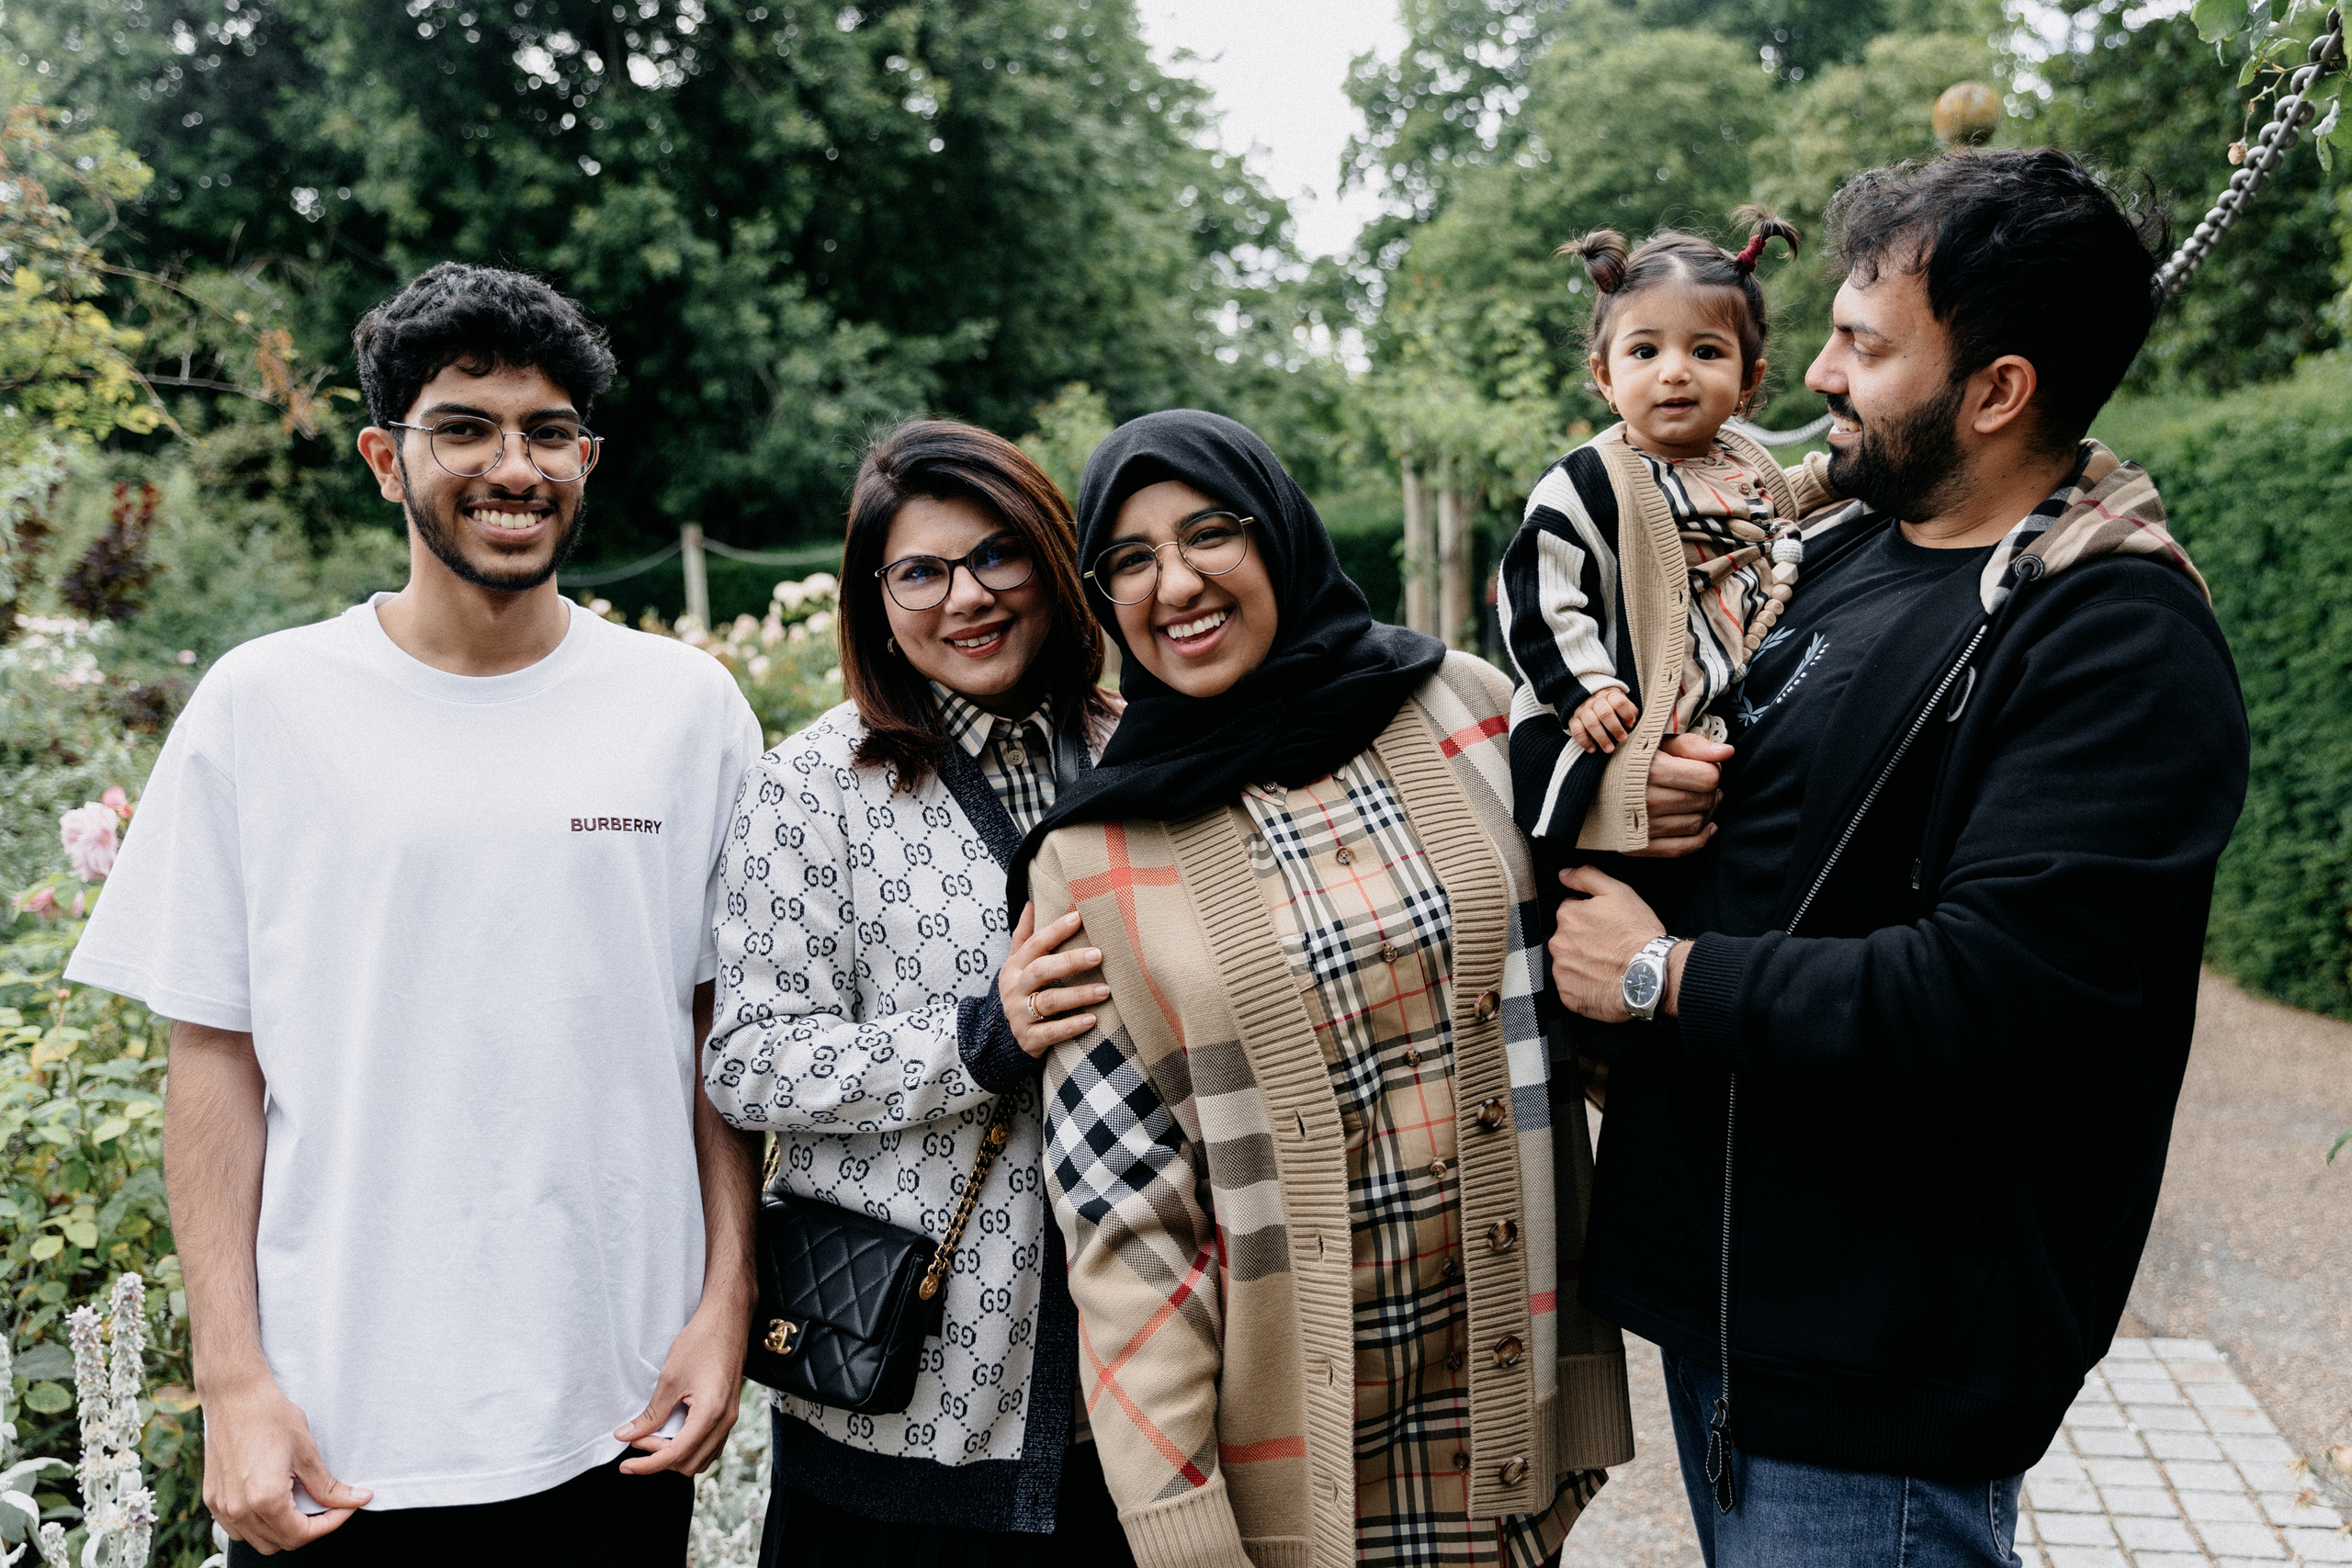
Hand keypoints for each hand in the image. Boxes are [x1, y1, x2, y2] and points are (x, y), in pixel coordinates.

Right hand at [200, 1370, 370, 1552]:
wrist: (235, 1396)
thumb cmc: (271, 1417)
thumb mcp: (308, 1452)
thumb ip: (330, 1487)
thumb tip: (357, 1500)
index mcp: (265, 1499)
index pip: (301, 1535)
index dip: (330, 1524)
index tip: (345, 1508)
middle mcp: (238, 1509)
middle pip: (280, 1543)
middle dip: (308, 1530)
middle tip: (327, 1506)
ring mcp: (222, 1507)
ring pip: (257, 1541)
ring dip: (282, 1531)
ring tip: (300, 1505)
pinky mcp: (212, 1499)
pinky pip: (236, 1529)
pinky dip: (257, 1526)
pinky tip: (273, 1503)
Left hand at [615, 1297, 746, 1475]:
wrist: (728, 1320)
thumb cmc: (701, 1342)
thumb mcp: (670, 1377)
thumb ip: (650, 1414)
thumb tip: (626, 1436)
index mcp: (710, 1413)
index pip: (676, 1454)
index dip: (647, 1465)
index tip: (625, 1465)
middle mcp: (725, 1421)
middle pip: (689, 1464)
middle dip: (659, 1459)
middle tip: (638, 1440)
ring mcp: (730, 1418)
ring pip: (701, 1459)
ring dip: (675, 1456)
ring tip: (653, 1438)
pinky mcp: (730, 1413)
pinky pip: (710, 1446)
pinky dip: (689, 1448)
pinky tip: (672, 1434)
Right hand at [999, 904, 1107, 1058]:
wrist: (1005, 1039)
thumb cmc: (1022, 993)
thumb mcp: (1017, 965)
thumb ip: (1025, 936)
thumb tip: (1030, 903)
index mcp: (1014, 968)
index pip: (1035, 944)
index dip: (1055, 930)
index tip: (1079, 916)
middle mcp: (1014, 990)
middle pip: (1042, 971)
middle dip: (1070, 961)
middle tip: (1098, 955)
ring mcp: (1020, 1015)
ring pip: (1050, 1002)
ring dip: (1079, 994)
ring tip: (1105, 990)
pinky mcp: (1029, 1040)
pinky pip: (1052, 1032)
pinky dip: (1072, 1026)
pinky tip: (1093, 1020)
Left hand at [1549, 864, 1682, 1022]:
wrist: (1652, 975)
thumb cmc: (1638, 933)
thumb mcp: (1618, 892)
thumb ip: (1587, 877)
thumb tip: (1564, 874)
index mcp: (1567, 916)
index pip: (1571, 912)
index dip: (1591, 918)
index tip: (1607, 927)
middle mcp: (1558, 944)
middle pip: (1567, 938)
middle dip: (1584, 941)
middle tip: (1609, 947)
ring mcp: (1563, 972)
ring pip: (1569, 963)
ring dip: (1583, 963)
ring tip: (1608, 965)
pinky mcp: (1569, 996)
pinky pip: (1572, 988)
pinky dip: (1584, 986)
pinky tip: (1603, 981)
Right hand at [1567, 688, 1640, 753]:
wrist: (1587, 697)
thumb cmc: (1610, 704)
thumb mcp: (1622, 703)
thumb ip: (1630, 711)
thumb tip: (1629, 724)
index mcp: (1610, 695)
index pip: (1619, 702)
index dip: (1627, 715)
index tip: (1629, 724)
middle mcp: (1595, 701)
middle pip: (1605, 713)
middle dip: (1615, 728)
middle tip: (1622, 739)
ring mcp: (1583, 710)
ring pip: (1591, 723)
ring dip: (1602, 738)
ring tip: (1609, 749)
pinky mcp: (1573, 719)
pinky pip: (1577, 731)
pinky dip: (1584, 742)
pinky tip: (1593, 749)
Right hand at [1624, 733, 1731, 858]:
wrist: (1580, 788)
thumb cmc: (1622, 760)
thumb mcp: (1654, 742)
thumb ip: (1692, 745)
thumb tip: (1728, 753)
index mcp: (1651, 770)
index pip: (1708, 777)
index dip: (1712, 769)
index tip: (1703, 766)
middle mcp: (1647, 800)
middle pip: (1705, 800)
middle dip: (1710, 791)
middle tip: (1701, 783)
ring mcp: (1643, 826)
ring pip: (1697, 823)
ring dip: (1705, 812)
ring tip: (1696, 800)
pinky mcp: (1638, 845)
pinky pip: (1682, 848)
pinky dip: (1701, 839)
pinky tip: (1706, 826)